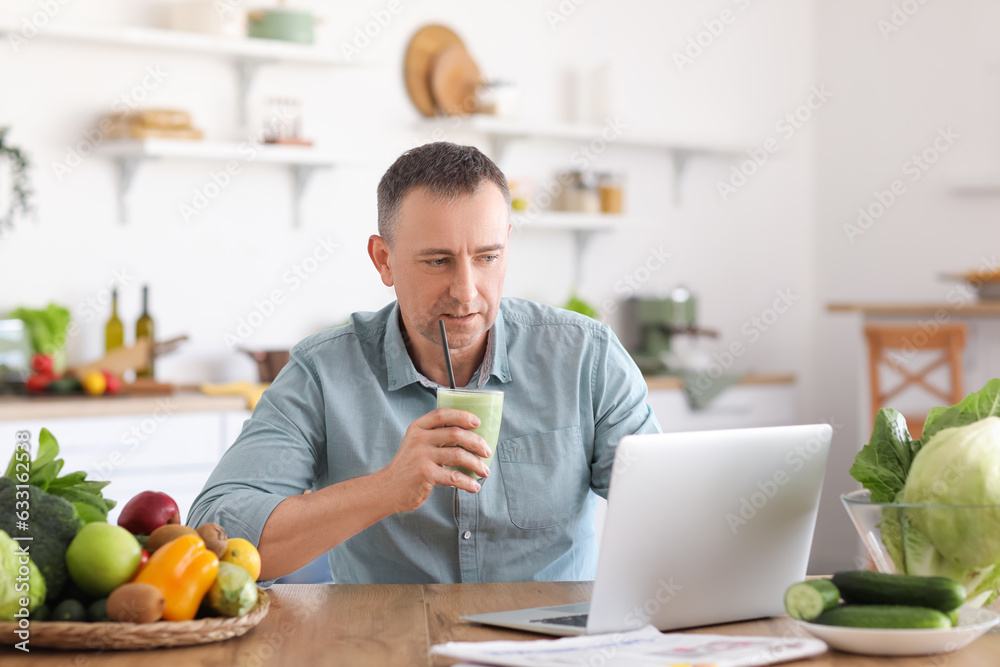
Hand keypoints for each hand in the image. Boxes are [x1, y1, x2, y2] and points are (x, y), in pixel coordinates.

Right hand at [378, 408, 492, 512]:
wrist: (389, 488)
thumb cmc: (409, 466)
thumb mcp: (417, 444)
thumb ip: (436, 436)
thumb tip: (470, 436)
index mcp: (418, 427)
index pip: (442, 414)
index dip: (462, 416)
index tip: (477, 422)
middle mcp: (419, 439)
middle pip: (455, 434)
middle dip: (476, 442)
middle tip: (487, 452)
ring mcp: (421, 456)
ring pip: (458, 455)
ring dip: (476, 464)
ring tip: (485, 471)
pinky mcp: (425, 473)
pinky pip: (453, 476)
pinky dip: (467, 482)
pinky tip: (474, 486)